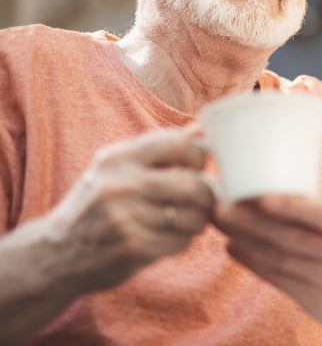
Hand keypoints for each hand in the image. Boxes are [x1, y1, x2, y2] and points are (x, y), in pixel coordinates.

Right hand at [42, 126, 215, 294]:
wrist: (53, 255)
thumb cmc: (96, 206)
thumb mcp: (114, 169)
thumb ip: (157, 151)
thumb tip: (201, 129)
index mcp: (118, 158)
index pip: (181, 145)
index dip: (199, 157)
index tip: (195, 169)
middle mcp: (120, 185)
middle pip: (195, 185)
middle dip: (206, 196)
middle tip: (200, 202)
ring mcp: (125, 218)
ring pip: (193, 216)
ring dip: (196, 221)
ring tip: (182, 221)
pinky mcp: (132, 248)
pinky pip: (182, 241)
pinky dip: (182, 241)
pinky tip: (167, 239)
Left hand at [214, 195, 321, 343]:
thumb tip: (287, 190)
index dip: (292, 206)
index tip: (260, 195)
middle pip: (294, 239)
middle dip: (253, 222)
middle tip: (222, 206)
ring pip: (281, 259)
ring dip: (246, 241)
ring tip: (222, 224)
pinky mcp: (318, 303)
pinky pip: (280, 280)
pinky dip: (255, 264)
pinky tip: (236, 249)